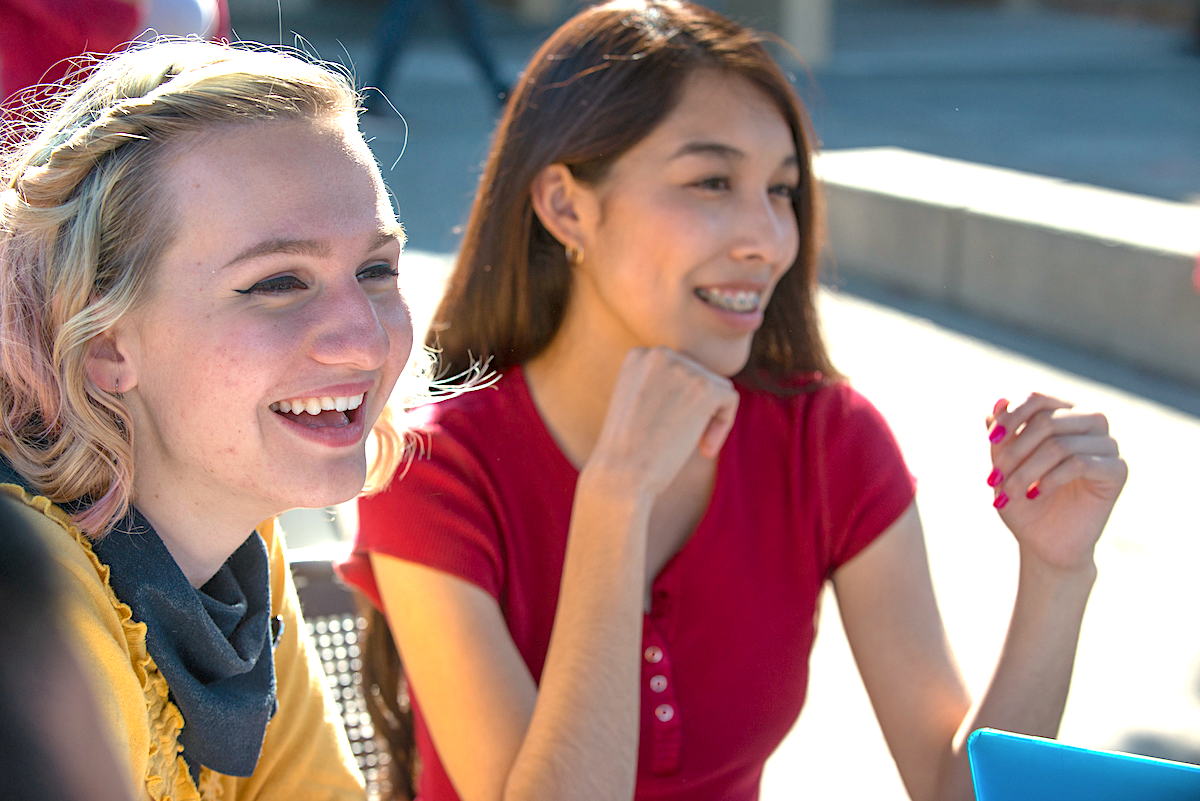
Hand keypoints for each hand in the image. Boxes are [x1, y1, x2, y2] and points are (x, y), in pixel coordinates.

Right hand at [586, 347, 738, 497]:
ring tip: (694, 446)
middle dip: (698, 409)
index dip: (681, 401)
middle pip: (700, 375)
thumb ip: (661, 386)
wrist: (620, 475)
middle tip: (681, 443)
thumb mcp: (636, 404)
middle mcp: (659, 353)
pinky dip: (723, 426)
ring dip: (710, 418)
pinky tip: (705, 450)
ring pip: (717, 387)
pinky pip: (730, 400)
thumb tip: (695, 383)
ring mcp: (682, 368)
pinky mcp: (704, 387)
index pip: (678, 369)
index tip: (669, 428)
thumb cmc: (626, 450)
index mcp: (639, 355)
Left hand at [986, 393, 1127, 571]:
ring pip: (1060, 445)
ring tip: (1010, 491)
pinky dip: (1049, 479)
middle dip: (1015, 451)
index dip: (1011, 415)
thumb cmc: (1022, 499)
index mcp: (1063, 413)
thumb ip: (1002, 432)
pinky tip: (1035, 494)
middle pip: (1047, 420)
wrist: (1044, 542)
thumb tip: (999, 400)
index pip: (1037, 398)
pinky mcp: (1118, 470)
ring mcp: (1107, 445)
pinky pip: (1079, 464)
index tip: (992, 440)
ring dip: (1026, 470)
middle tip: (995, 477)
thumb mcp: (1004, 463)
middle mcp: (1089, 422)